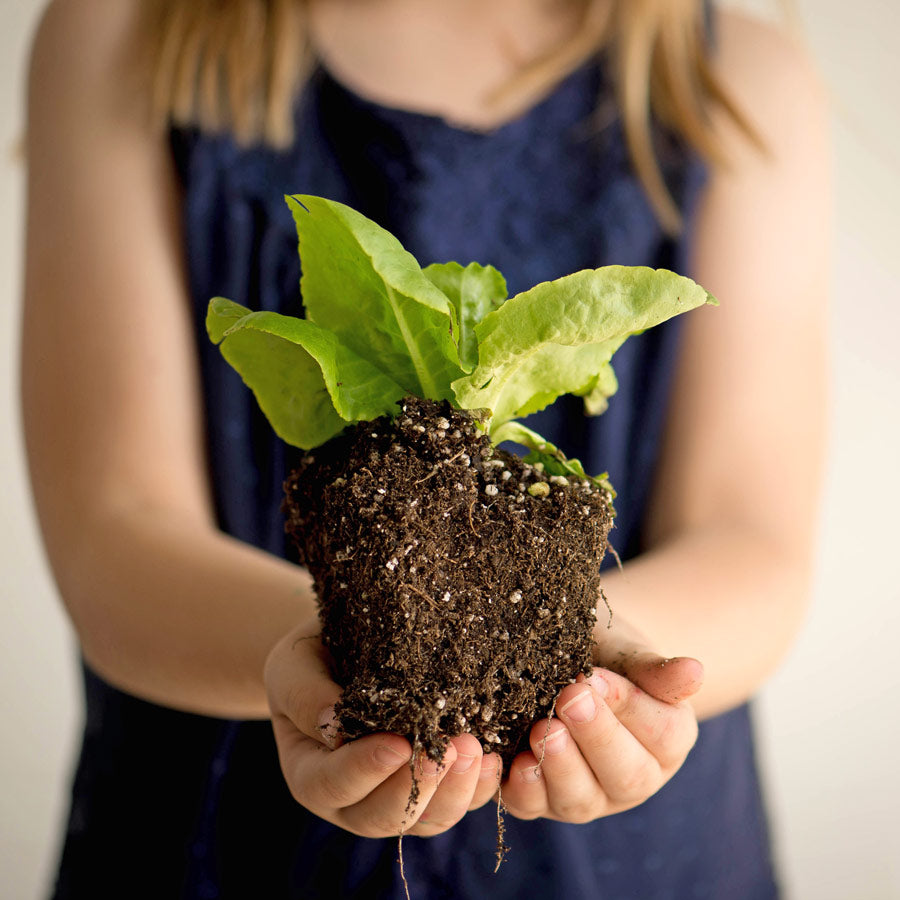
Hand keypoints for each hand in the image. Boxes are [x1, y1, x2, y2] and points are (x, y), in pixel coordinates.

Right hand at [265, 618, 500, 836]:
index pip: (330, 784)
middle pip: (382, 816)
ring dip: (454, 791)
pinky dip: (477, 788)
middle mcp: (350, 800)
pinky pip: (456, 803)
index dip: (364, 769)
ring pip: (426, 820)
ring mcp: (393, 799)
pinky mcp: (432, 790)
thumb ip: (306, 693)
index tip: (399, 744)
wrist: (345, 650)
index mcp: (309, 771)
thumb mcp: (295, 664)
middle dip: (418, 786)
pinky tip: (493, 759)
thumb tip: (333, 723)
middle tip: (449, 749)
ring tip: (475, 750)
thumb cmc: (315, 653)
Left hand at [500, 618, 703, 822]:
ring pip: (580, 800)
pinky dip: (520, 788)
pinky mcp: (541, 801)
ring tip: (543, 731)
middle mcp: (632, 778)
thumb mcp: (628, 650)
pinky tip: (511, 763)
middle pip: (625, 775)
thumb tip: (694, 671)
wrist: (566, 657)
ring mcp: (588, 795)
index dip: (628, 706)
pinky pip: (531, 806)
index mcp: (668, 741)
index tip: (594, 676)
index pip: (662, 735)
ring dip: (560, 767)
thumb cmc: (605, 651)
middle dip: (595, 737)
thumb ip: (654, 668)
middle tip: (569, 699)